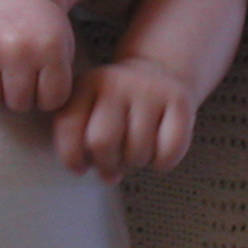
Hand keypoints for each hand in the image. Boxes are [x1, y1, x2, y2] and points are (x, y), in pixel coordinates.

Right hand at [0, 0, 75, 112]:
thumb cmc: (44, 30)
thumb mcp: (63, 51)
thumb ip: (56, 84)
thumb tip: (35, 123)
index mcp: (50, 49)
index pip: (50, 102)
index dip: (48, 96)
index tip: (46, 80)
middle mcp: (19, 47)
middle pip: (18, 103)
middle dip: (22, 96)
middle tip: (22, 78)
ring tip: (3, 77)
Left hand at [53, 55, 198, 183]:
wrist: (158, 73)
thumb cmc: (117, 107)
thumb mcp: (88, 113)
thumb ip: (79, 143)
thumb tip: (103, 174)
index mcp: (86, 84)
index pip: (69, 127)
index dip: (73, 157)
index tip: (83, 163)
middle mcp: (116, 82)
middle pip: (101, 142)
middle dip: (106, 163)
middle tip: (114, 160)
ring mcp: (149, 90)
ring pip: (137, 152)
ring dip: (136, 163)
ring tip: (136, 149)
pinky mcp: (179, 101)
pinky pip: (169, 152)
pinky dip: (162, 162)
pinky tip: (158, 149)